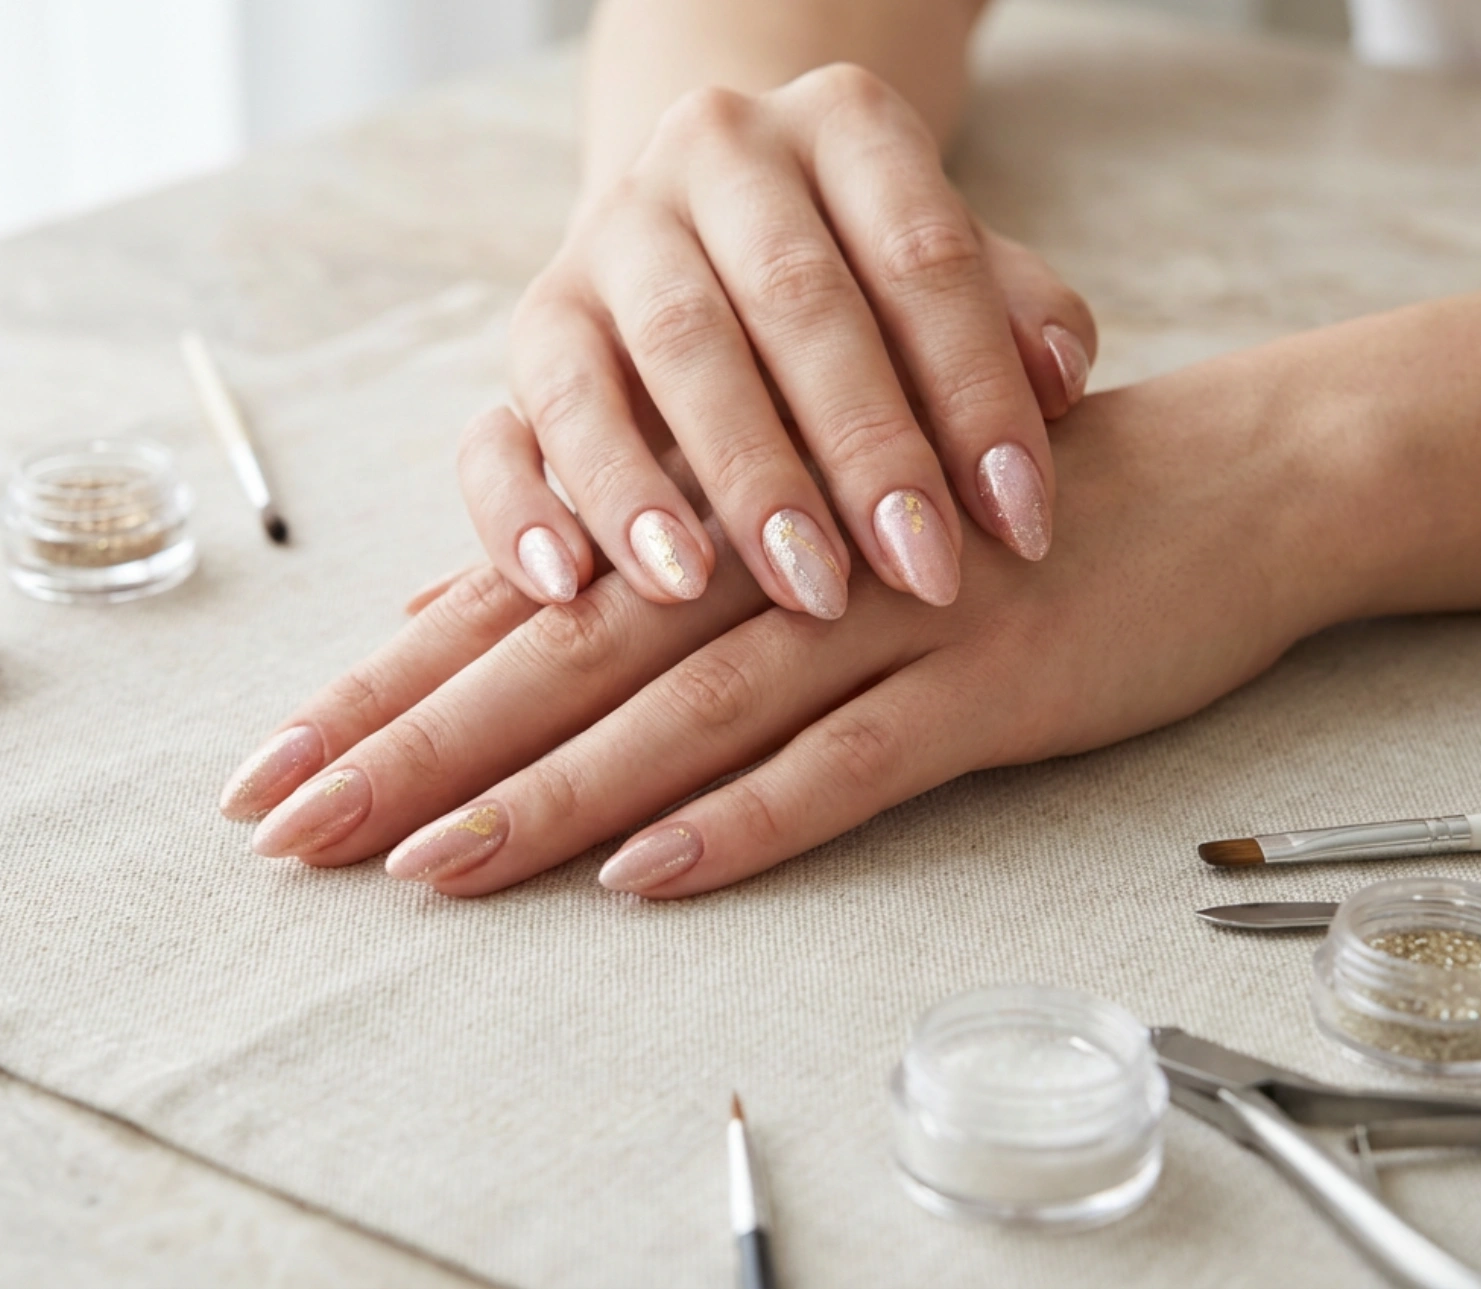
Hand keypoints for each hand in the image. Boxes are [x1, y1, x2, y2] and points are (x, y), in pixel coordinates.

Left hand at [222, 348, 1355, 896]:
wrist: (1212, 479)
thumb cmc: (975, 504)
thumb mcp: (801, 518)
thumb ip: (643, 571)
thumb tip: (463, 622)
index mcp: (717, 517)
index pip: (516, 606)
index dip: (385, 687)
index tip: (268, 767)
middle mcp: (773, 555)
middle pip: (563, 658)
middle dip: (414, 747)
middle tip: (286, 830)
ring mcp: (880, 613)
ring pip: (681, 711)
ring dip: (548, 793)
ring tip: (423, 868)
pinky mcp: (984, 677)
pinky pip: (847, 759)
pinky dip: (745, 817)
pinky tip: (645, 874)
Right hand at [463, 63, 1095, 618]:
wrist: (712, 231)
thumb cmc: (867, 285)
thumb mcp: (948, 277)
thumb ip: (1015, 317)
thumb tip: (1062, 384)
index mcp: (840, 121)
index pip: (922, 253)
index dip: (976, 393)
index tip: (1019, 527)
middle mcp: (712, 154)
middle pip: (791, 301)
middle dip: (859, 451)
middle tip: (912, 576)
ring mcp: (605, 238)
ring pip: (658, 353)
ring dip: (720, 484)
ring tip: (767, 591)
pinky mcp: (529, 329)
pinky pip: (506, 418)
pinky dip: (527, 505)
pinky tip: (572, 586)